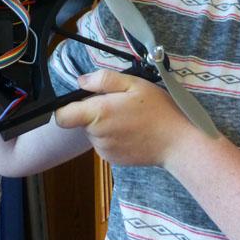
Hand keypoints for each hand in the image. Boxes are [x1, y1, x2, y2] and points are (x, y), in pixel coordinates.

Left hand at [54, 69, 190, 166]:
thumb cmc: (158, 110)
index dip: (67, 107)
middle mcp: (97, 135)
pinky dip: (113, 137)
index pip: (62, 117)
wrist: (177, 144)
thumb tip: (81, 81)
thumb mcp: (134, 84)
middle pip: (81, 121)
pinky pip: (104, 144)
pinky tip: (132, 132)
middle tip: (120, 104)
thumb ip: (104, 80)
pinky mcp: (113, 160)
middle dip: (95, 112)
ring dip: (105, 124)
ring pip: (94, 132)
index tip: (83, 100)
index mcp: (98, 114)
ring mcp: (104, 150)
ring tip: (129, 119)